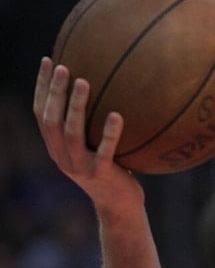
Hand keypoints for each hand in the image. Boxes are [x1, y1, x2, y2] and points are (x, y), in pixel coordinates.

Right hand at [32, 57, 142, 208]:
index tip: (49, 60)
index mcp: (57, 148)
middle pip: (50, 119)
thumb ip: (93, 126)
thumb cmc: (114, 172)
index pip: (41, 113)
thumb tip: (110, 88)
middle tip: (63, 66)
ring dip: (75, 106)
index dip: (42, 87)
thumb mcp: (97, 148)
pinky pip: (104, 151)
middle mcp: (62, 156)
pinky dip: (110, 133)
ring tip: (84, 81)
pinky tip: (117, 115)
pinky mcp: (101, 175)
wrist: (120, 207)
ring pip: (71, 133)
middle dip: (54, 91)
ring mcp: (79, 167)